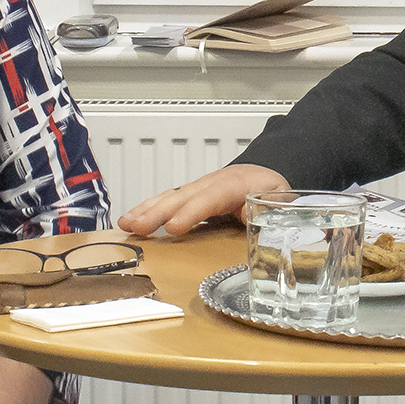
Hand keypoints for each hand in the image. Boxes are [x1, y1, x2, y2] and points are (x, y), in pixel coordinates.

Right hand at [119, 164, 287, 236]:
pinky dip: (147, 208)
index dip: (191, 212)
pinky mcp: (191, 195)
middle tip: (137, 228)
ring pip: (169, 196)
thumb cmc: (270, 190)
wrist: (265, 175)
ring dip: (146, 210)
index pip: (210, 197)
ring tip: (126, 224)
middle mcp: (211, 183)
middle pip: (182, 196)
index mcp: (235, 184)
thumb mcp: (278, 199)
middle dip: (157, 212)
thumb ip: (268, 210)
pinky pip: (167, 200)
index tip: (173, 227)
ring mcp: (198, 187)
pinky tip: (131, 219)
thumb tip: (253, 216)